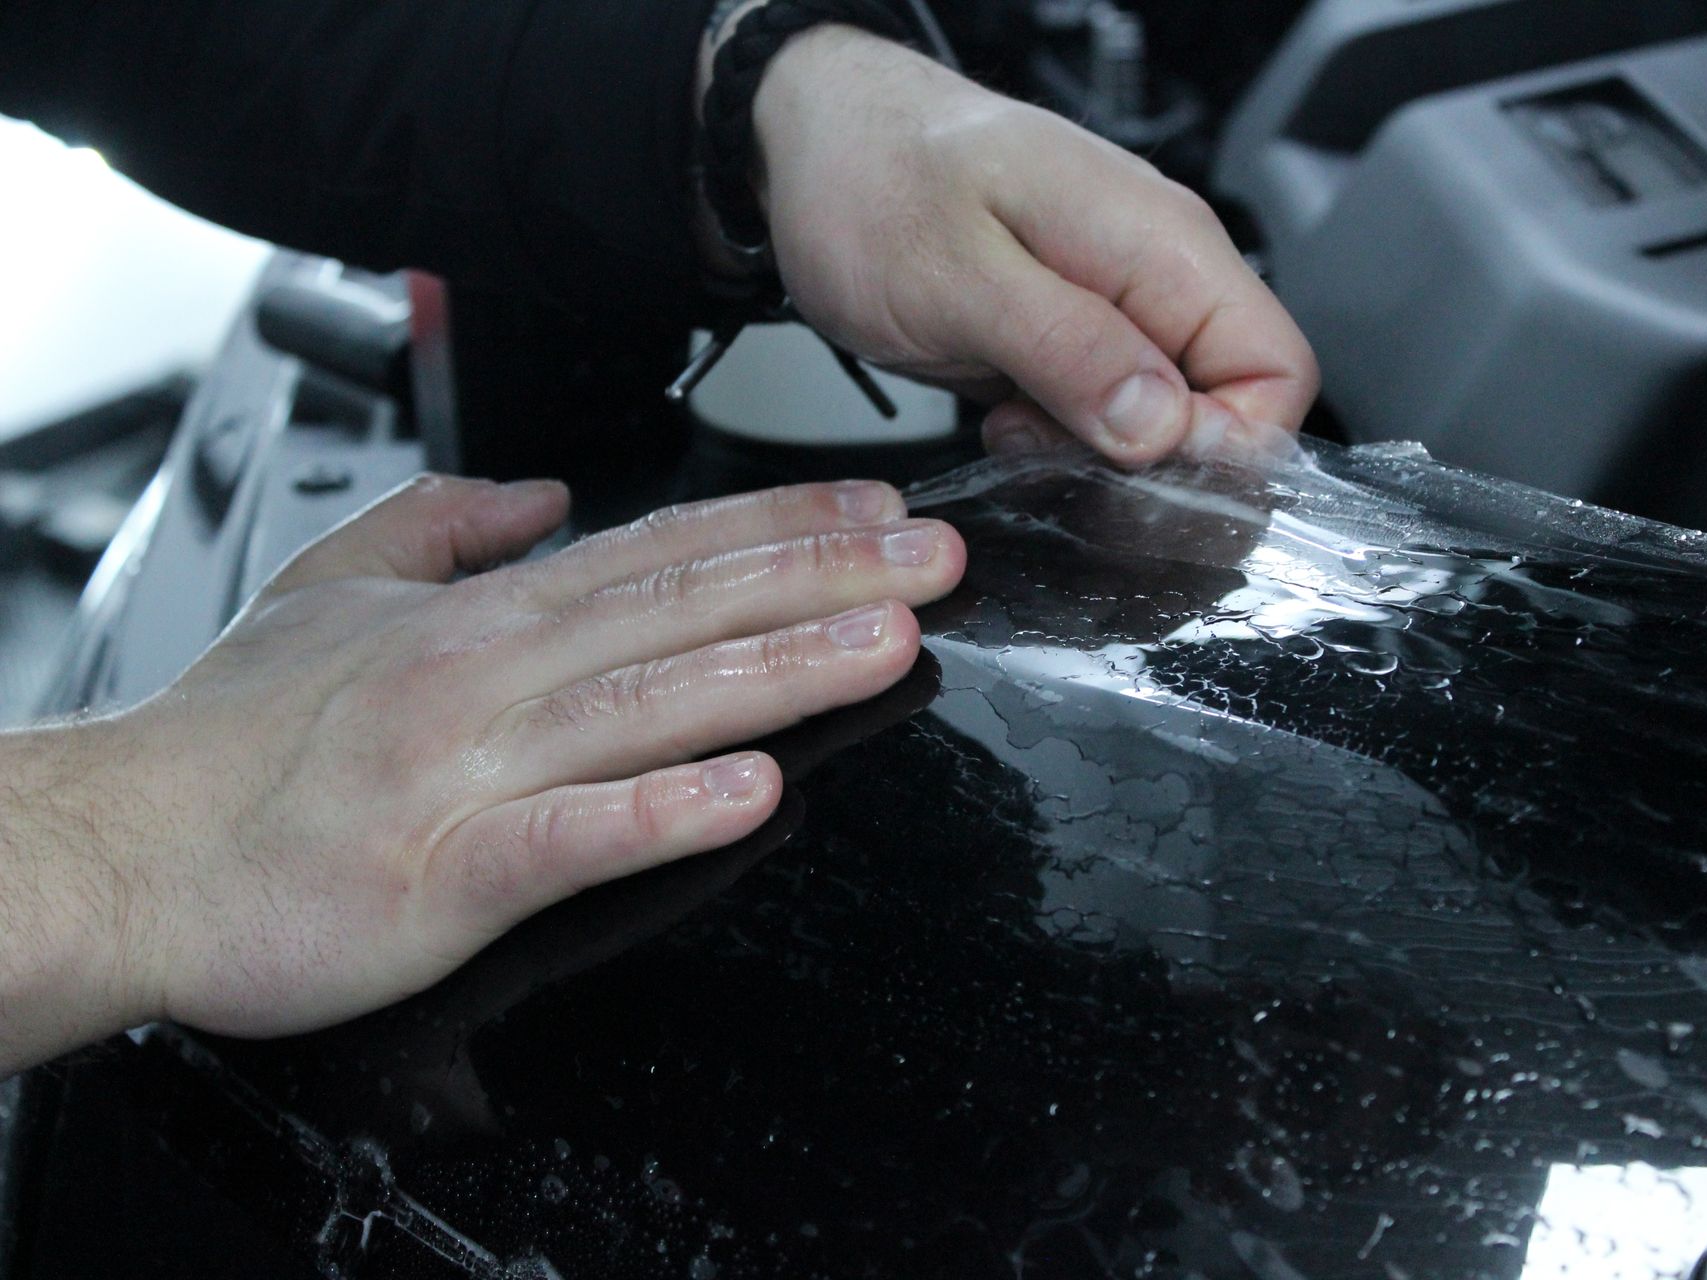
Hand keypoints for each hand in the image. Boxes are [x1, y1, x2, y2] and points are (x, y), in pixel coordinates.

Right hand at [0, 474, 962, 1070]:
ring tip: (882, 645)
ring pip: (651, 705)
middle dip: (820, 578)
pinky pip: (572, 834)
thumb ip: (441, 528)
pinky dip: (662, 812)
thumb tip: (539, 492)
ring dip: (775, 671)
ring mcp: (472, 770)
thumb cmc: (231, 738)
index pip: (660, 550)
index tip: (875, 510)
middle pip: (683, 611)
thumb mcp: (327, 586)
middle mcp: (490, 675)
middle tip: (934, 559)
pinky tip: (749, 794)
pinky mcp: (446, 871)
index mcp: (481, 615)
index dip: (778, 524)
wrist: (126, 851)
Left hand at [745, 26, 1317, 466]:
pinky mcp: (1077, 338)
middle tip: (1051, 446)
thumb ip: (1069, 347)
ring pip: (1169, 424)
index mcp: (1160, 243)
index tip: (1133, 464)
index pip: (1276, 373)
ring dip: (1102, 457)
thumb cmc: (871, 180)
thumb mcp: (958, 275)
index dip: (1226, 445)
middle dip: (1156, 463)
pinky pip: (1112, 415)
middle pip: (1231, 410)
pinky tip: (1010, 422)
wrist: (812, 144)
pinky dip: (1069, 442)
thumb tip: (1162, 425)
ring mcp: (1119, 307)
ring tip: (1016, 427)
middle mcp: (1158, 274)